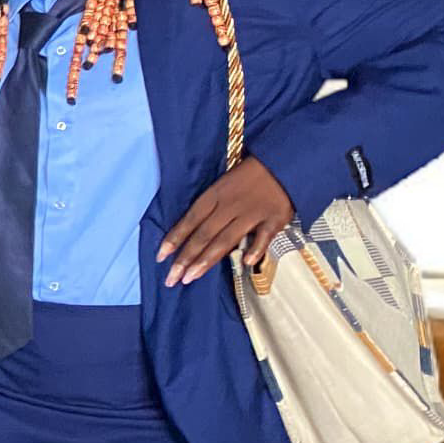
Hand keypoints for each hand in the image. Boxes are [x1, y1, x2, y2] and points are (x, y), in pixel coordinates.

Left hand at [158, 156, 294, 286]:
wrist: (284, 164)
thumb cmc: (249, 177)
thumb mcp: (223, 186)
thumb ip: (210, 209)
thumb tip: (190, 233)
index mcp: (215, 195)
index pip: (190, 220)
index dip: (174, 239)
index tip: (160, 257)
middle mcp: (230, 205)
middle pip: (204, 235)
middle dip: (185, 258)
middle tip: (171, 278)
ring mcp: (252, 213)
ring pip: (226, 240)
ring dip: (207, 260)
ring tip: (191, 277)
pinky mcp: (274, 219)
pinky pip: (263, 237)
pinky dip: (256, 249)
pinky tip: (246, 263)